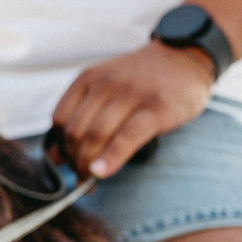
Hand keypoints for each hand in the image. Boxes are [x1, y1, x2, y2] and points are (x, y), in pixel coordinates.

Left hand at [50, 42, 215, 177]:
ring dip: (88, 166)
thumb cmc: (142, 80)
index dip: (59, 148)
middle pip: (76, 132)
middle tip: (81, 180)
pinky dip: (111, 158)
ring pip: (96, 136)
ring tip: (91, 183)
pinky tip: (102, 173)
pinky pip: (127, 137)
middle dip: (74, 162)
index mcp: (88, 79)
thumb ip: (82, 113)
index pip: (60, 120)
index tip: (66, 164)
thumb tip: (57, 157)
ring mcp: (131, 96)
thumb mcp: (106, 84)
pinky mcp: (156, 110)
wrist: (184, 58)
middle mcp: (105, 85)